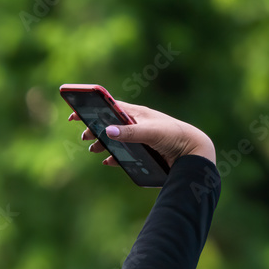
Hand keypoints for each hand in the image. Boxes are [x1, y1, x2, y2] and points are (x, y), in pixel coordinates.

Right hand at [70, 100, 215, 166]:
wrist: (193, 153)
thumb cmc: (174, 136)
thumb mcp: (151, 133)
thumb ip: (129, 132)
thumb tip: (106, 131)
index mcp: (136, 114)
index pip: (108, 107)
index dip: (91, 109)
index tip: (75, 114)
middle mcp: (136, 124)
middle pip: (108, 124)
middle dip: (94, 129)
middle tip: (84, 137)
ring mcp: (139, 139)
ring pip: (114, 139)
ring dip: (102, 144)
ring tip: (93, 150)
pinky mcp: (143, 153)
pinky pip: (123, 154)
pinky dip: (113, 157)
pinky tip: (108, 161)